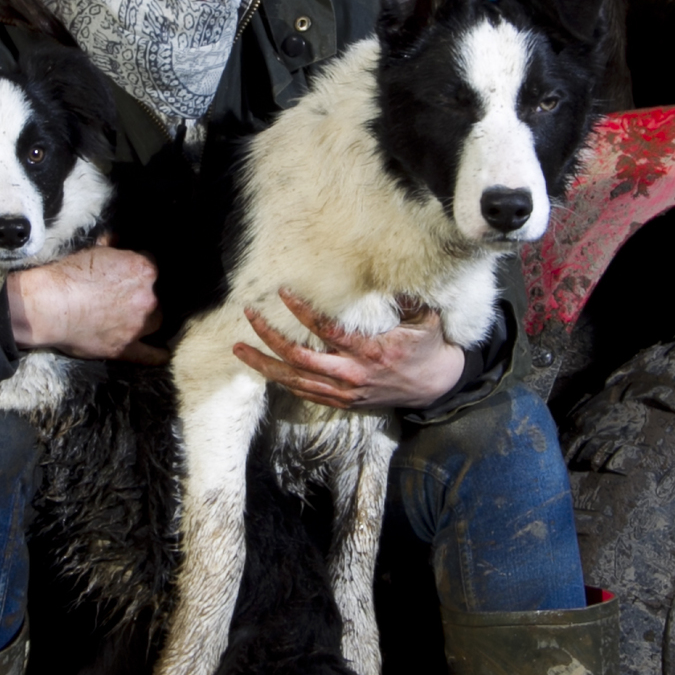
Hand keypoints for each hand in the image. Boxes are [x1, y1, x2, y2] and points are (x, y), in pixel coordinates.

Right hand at [5, 242, 164, 362]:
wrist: (50, 305)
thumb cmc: (69, 276)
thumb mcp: (93, 251)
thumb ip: (112, 247)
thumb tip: (118, 240)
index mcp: (143, 270)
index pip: (151, 266)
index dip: (138, 270)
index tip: (127, 274)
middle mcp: (147, 298)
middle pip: (155, 296)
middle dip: (143, 295)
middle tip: (123, 296)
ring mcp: (138, 325)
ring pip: (155, 321)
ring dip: (146, 319)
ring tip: (131, 318)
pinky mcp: (125, 347)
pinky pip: (148, 355)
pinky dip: (156, 355)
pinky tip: (162, 355)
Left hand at [234, 289, 466, 412]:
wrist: (436, 386)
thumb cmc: (428, 346)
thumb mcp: (426, 319)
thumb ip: (408, 298)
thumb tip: (392, 273)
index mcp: (371, 351)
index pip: (327, 330)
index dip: (302, 311)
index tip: (282, 292)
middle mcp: (353, 375)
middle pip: (299, 358)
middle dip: (269, 337)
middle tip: (249, 315)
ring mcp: (345, 392)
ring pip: (294, 380)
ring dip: (264, 365)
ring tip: (239, 349)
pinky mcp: (343, 402)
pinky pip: (305, 394)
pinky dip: (282, 382)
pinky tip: (263, 369)